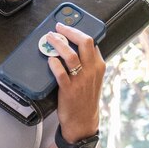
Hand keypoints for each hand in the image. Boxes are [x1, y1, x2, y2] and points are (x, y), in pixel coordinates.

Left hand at [41, 25, 104, 139]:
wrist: (83, 121)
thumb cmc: (85, 98)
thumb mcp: (92, 78)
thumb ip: (87, 63)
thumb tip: (75, 47)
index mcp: (98, 66)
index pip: (92, 42)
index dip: (78, 31)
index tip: (68, 27)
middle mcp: (91, 71)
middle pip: (84, 42)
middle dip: (70, 32)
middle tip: (58, 28)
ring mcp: (81, 80)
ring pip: (71, 55)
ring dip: (58, 44)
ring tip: (49, 39)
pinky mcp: (69, 90)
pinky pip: (61, 73)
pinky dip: (54, 64)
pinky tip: (50, 60)